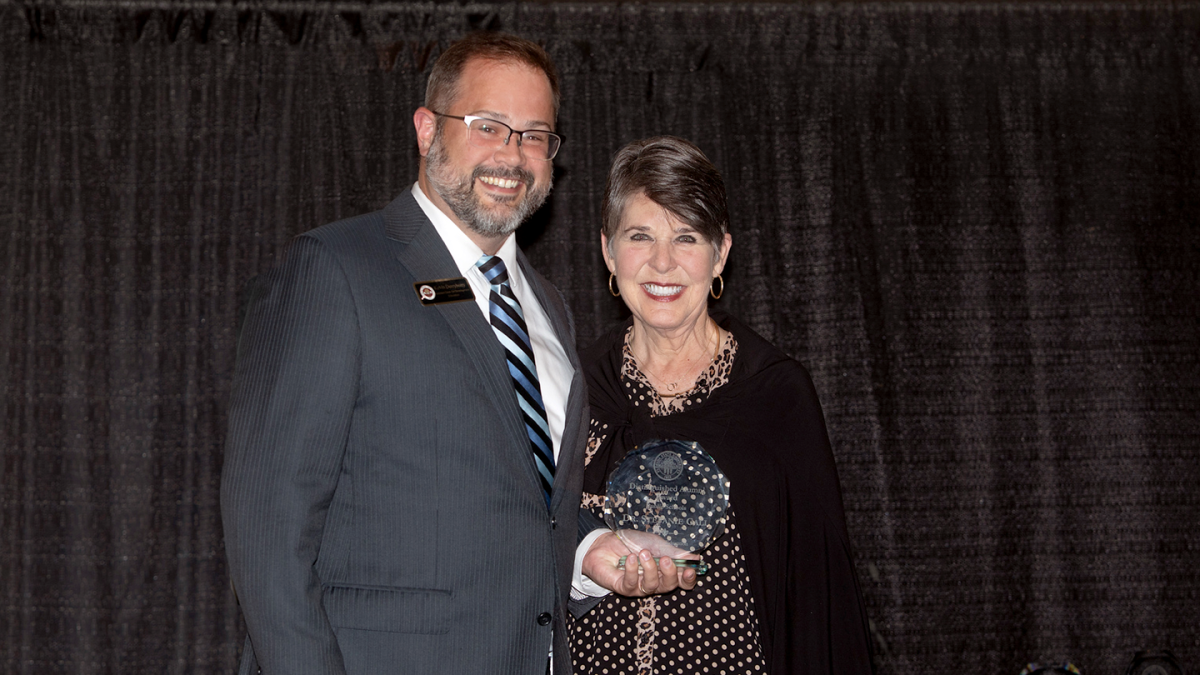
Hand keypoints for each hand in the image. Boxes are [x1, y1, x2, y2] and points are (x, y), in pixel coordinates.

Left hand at [581, 531, 698, 596]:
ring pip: (651, 586)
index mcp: (665, 571)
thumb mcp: (655, 543)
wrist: (604, 543)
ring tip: (643, 553)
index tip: (690, 569)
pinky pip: (631, 584)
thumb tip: (695, 558)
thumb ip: (674, 552)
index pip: (682, 581)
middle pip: (669, 586)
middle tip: (664, 559)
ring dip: (649, 569)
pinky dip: (632, 570)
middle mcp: (654, 581)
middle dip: (669, 573)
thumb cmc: (631, 543)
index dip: (688, 579)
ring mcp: (638, 587)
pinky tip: (630, 558)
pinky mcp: (623, 588)